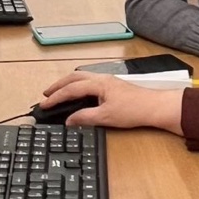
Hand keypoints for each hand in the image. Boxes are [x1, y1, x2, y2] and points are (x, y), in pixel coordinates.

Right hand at [41, 72, 183, 132]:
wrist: (154, 107)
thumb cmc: (134, 110)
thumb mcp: (106, 117)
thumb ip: (84, 118)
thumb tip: (69, 120)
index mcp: (98, 83)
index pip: (71, 89)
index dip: (55, 97)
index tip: (44, 104)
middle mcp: (101, 78)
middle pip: (74, 78)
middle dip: (58, 85)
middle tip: (46, 94)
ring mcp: (108, 81)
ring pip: (82, 77)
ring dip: (68, 84)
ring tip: (58, 92)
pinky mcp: (112, 86)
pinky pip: (89, 81)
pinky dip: (78, 85)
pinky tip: (78, 93)